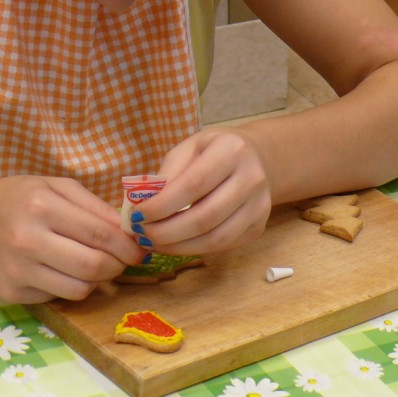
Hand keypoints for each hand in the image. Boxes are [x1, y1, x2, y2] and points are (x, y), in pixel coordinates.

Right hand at [0, 176, 144, 304]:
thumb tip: (130, 233)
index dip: (127, 247)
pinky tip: (62, 269)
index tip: (140, 250)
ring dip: (96, 280)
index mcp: (41, 207)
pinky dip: (69, 286)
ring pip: (79, 290)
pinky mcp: (11, 293)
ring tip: (94, 263)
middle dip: (117, 266)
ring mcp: (17, 271)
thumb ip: (95, 207)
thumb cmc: (21, 198)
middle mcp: (26, 240)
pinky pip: (57, 297)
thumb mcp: (57, 187)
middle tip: (123, 260)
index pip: (100, 235)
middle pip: (93, 267)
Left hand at [133, 127, 271, 255]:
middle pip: (205, 217)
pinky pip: (224, 245)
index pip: (193, 185)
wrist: (258, 158)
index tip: (137, 215)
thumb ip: (169, 172)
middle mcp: (252, 178)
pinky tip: (175, 244)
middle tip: (142, 234)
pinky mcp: (259, 227)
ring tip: (154, 242)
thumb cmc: (215, 151)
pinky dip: (195, 249)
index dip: (163, 205)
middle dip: (167, 232)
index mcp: (232, 150)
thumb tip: (144, 204)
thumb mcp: (190, 147)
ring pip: (216, 238)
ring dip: (178, 246)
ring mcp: (259, 206)